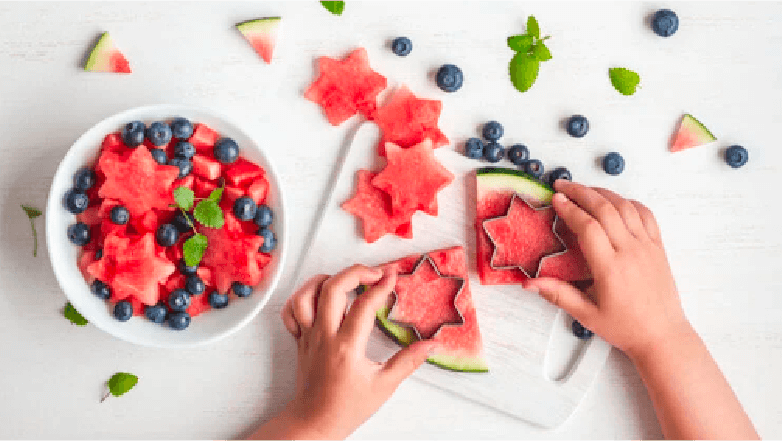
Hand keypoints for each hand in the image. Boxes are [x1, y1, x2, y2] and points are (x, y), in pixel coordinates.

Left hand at [274, 265, 433, 439]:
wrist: (315, 422)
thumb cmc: (347, 407)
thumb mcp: (384, 386)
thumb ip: (409, 361)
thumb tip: (432, 345)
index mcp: (347, 347)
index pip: (364, 305)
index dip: (381, 286)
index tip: (393, 277)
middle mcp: (324, 337)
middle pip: (332, 289)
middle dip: (355, 272)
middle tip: (374, 273)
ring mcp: (308, 336)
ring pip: (306, 295)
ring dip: (325, 279)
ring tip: (345, 279)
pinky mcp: (299, 340)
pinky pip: (291, 311)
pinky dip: (302, 297)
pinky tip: (319, 297)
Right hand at [525, 180, 690, 358]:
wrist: (663, 336)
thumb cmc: (625, 328)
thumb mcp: (586, 315)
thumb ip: (558, 294)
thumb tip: (529, 283)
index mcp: (610, 268)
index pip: (588, 227)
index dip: (570, 209)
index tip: (556, 199)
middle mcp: (630, 252)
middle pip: (605, 209)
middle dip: (582, 192)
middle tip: (563, 185)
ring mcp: (647, 247)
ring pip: (625, 207)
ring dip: (603, 193)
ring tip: (584, 189)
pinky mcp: (658, 247)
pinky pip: (645, 215)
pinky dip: (629, 202)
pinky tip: (615, 201)